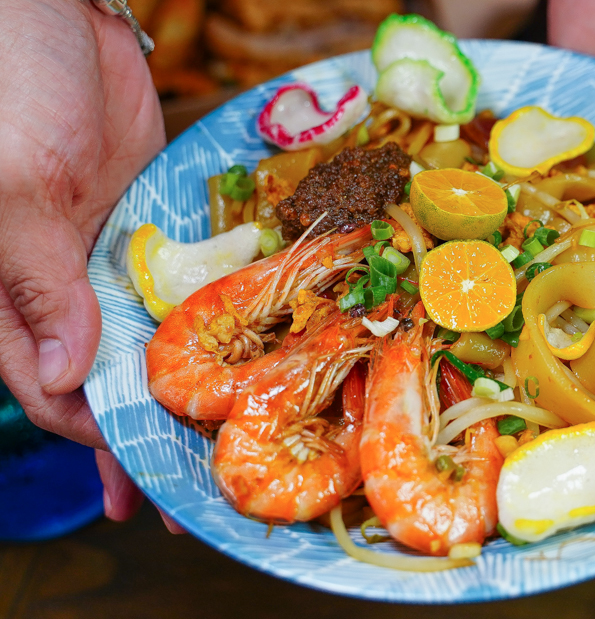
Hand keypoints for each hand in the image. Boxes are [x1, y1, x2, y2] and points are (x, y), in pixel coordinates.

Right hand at [0, 0, 173, 526]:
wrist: (52, 13)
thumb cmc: (8, 86)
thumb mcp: (14, 189)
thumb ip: (36, 284)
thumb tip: (60, 380)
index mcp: (11, 290)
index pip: (52, 387)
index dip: (99, 438)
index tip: (149, 481)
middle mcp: (61, 283)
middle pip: (107, 380)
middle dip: (146, 436)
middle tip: (191, 496)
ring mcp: (111, 255)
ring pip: (150, 341)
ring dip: (184, 391)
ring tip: (225, 443)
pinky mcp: (151, 224)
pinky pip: (183, 286)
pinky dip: (206, 322)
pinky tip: (242, 356)